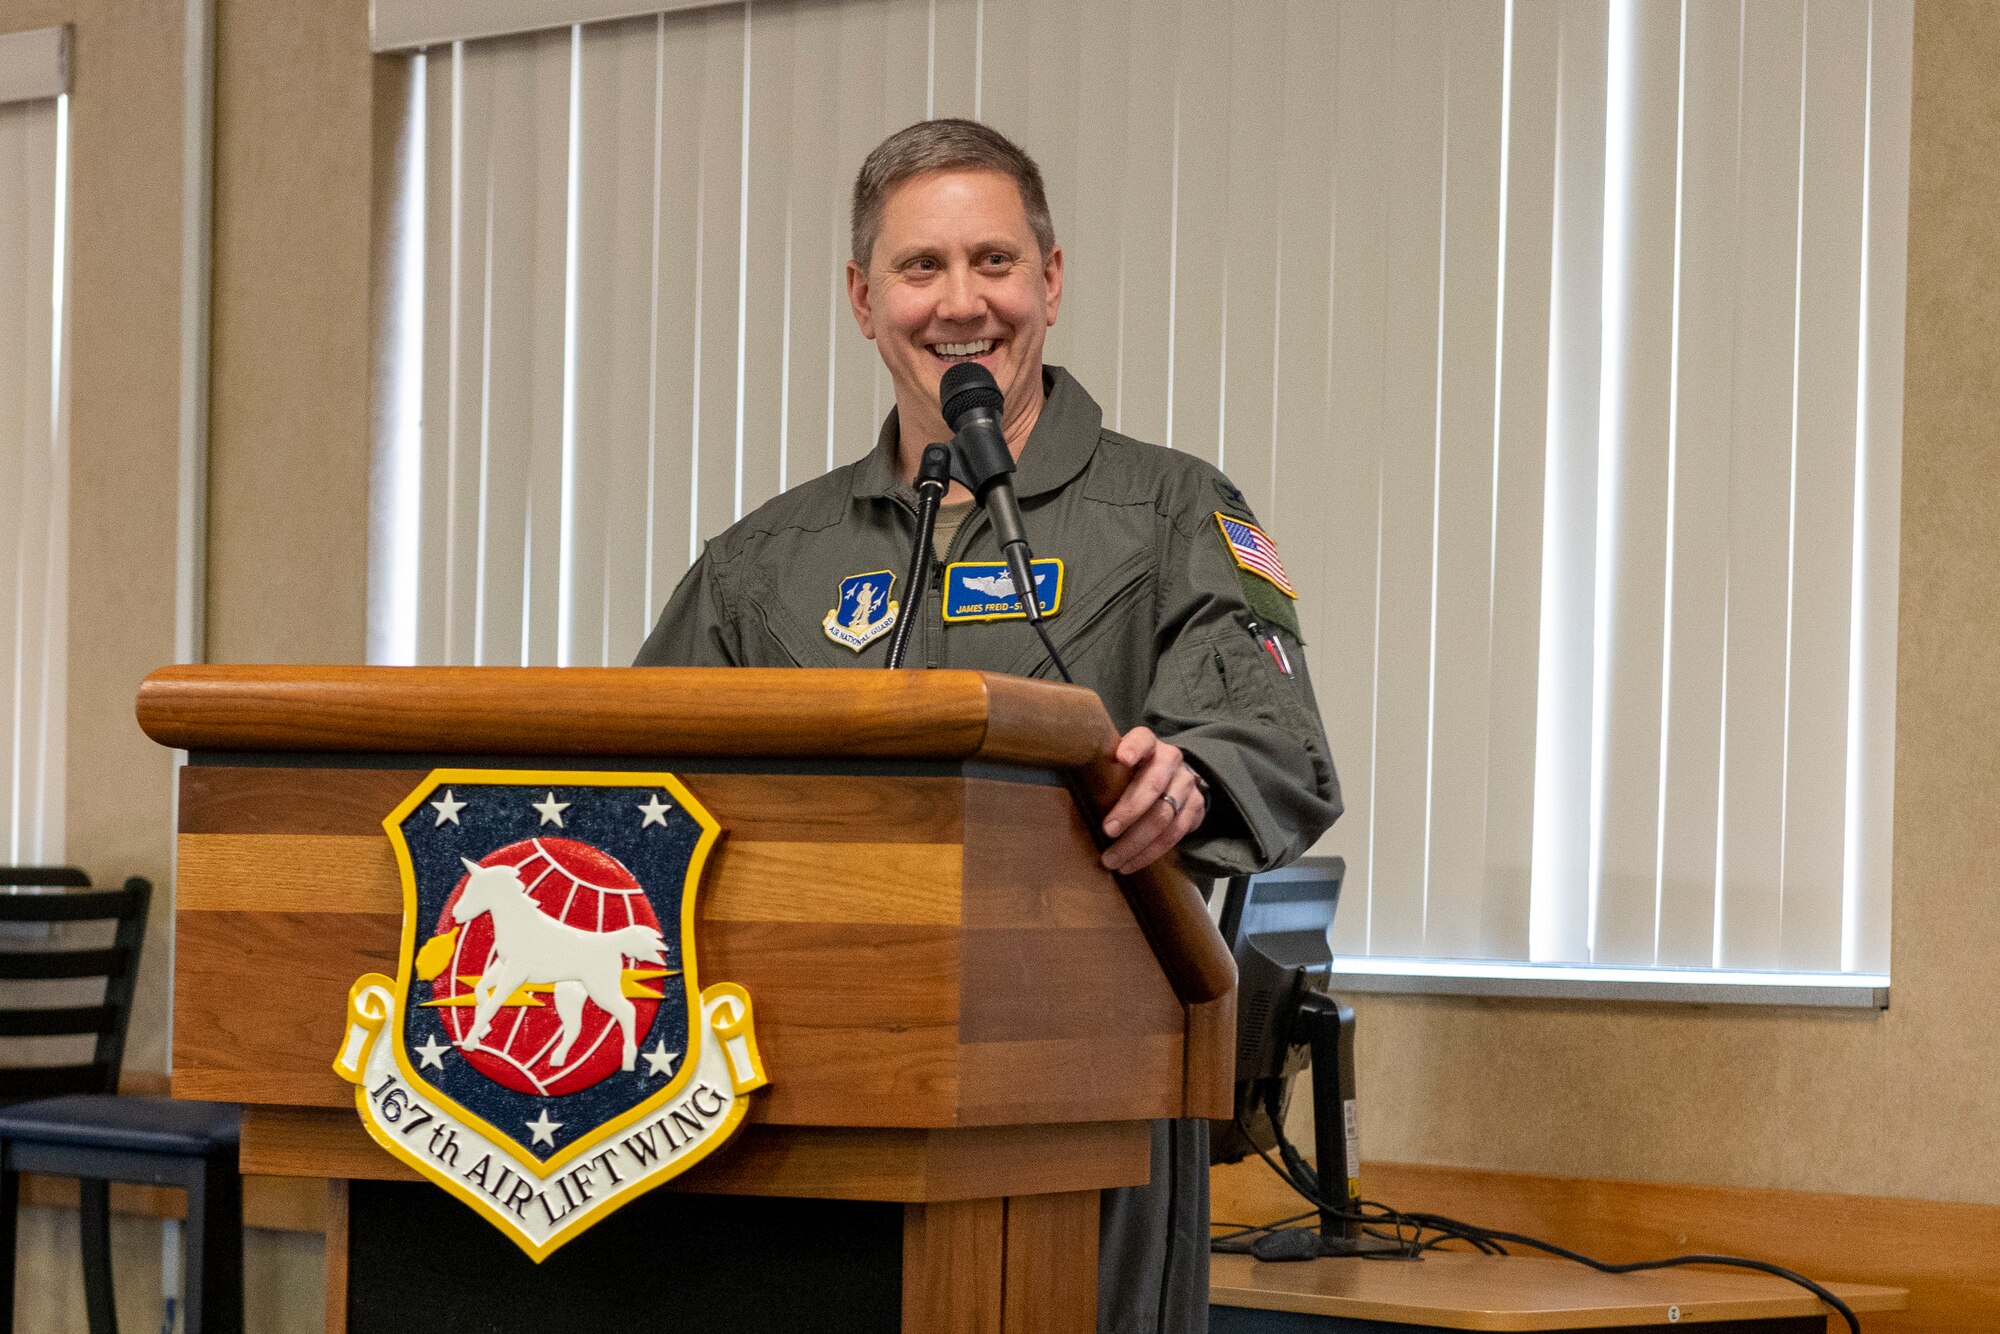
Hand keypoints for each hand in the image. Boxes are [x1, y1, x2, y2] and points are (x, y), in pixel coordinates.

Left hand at [1100, 726, 1206, 873]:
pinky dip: (1150, 853)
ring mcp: (1186, 784)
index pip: (1143, 739)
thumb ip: (1104, 771)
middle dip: (1129, 811)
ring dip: (1136, 842)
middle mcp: (1171, 760)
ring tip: (1113, 859)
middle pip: (1153, 785)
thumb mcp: (1120, 763)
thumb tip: (1072, 791)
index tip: (1122, 759)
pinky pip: (1174, 834)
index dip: (1134, 748)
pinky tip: (1130, 864)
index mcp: (1149, 744)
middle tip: (1107, 831)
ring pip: (1164, 816)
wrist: (1175, 779)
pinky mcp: (1195, 808)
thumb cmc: (1134, 773)